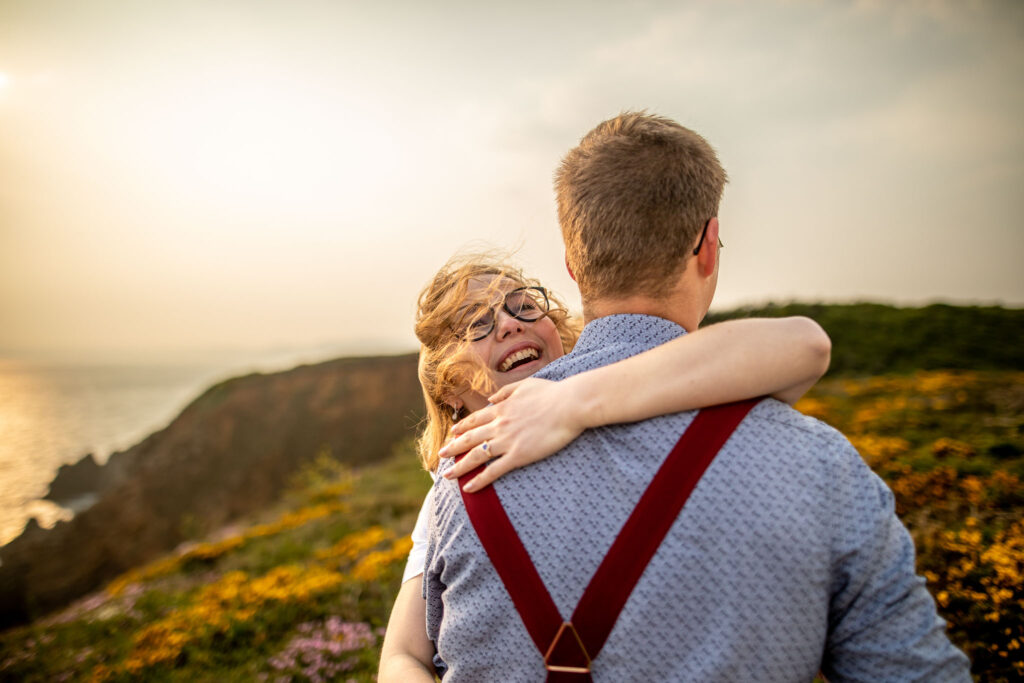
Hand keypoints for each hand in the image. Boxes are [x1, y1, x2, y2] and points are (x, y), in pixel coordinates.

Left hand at [438, 377, 585, 491]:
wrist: (569, 404)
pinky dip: (479, 480)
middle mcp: (499, 425)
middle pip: (469, 439)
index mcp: (501, 408)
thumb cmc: (552, 393)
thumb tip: (490, 398)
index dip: (462, 428)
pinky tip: (468, 488)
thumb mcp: (525, 385)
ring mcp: (507, 441)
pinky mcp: (519, 455)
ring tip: (447, 475)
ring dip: (459, 467)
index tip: (452, 433)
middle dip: (453, 448)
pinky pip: (494, 471)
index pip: (475, 420)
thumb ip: (505, 392)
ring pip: (476, 456)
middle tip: (440, 455)